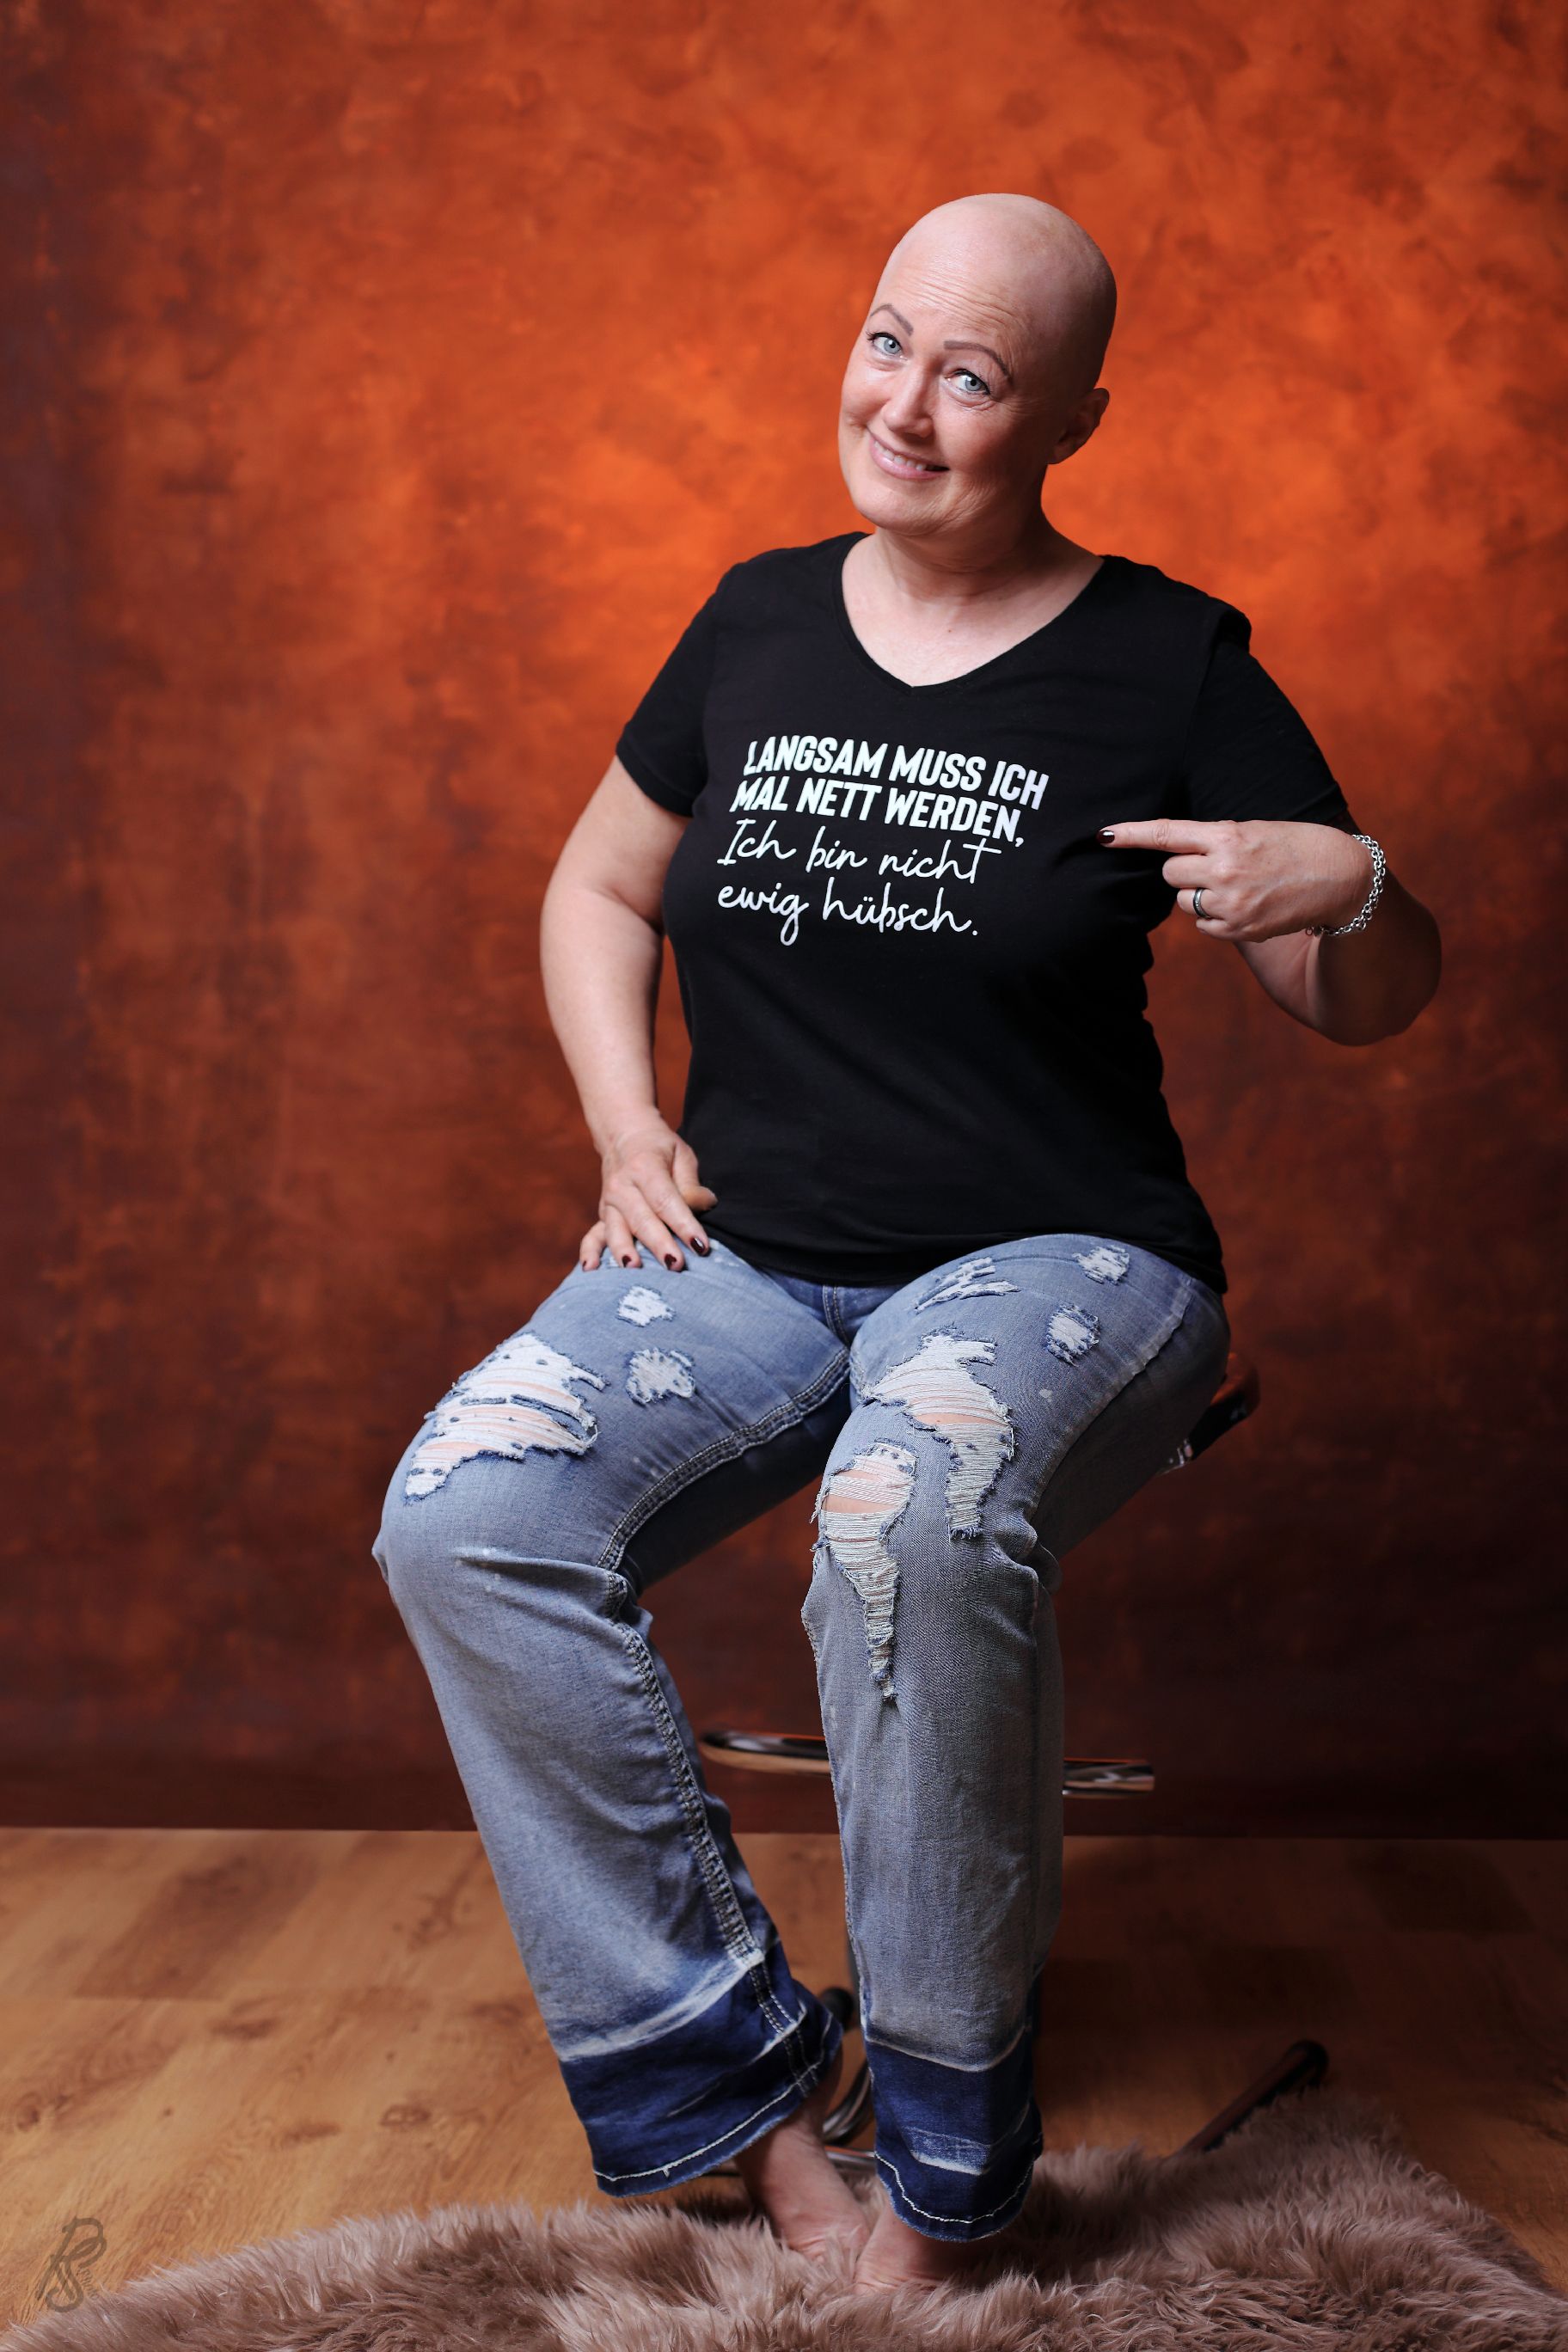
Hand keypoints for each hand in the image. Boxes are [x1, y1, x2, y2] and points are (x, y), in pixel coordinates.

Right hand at [580, 1114, 716, 1272]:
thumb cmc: (659, 1147)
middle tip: (675, 1265)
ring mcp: (609, 1201)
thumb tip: (705, 1206)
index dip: (684, 1225)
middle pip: (642, 1220)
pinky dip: (589, 1252)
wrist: (623, 1134)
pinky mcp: (604, 1214)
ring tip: (635, 1269)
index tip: (701, 1246)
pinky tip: (590, 1270)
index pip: (666, 1201)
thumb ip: (691, 1183)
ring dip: (625, 1251)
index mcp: (645, 1167)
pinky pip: (593, 1235)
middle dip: (659, 1244)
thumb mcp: (681, 1154)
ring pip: (617, 1231)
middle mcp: (622, 1185)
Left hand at [1097, 818, 1373, 940]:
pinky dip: (1215, 919)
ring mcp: (1231, 903)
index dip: (1132, 834)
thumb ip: (1215, 840)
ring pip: (1184, 902)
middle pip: (1169, 874)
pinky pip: (1203, 926)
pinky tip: (1246, 906)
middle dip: (1183, 872)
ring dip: (1199, 895)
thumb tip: (1176, 855)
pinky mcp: (1238, 930)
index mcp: (1228, 835)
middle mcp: (1225, 869)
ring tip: (1237, 886)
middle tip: (1214, 867)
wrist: (1341, 877)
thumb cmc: (1295, 846)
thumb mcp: (1255, 830)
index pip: (1169, 833)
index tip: (1103, 835)